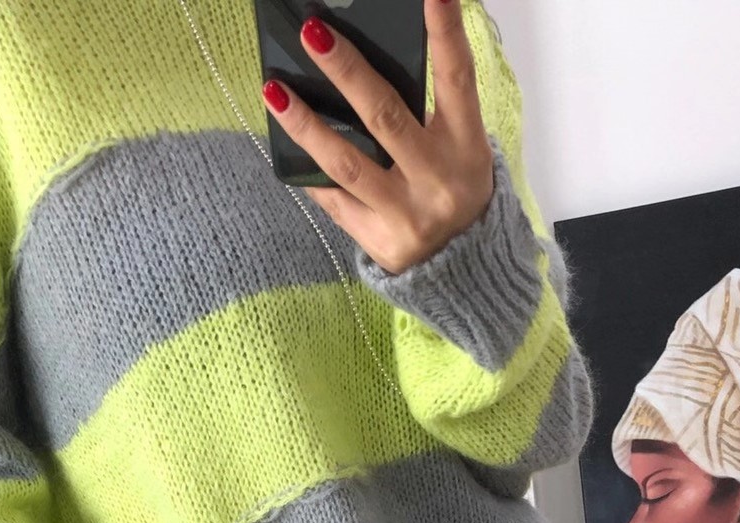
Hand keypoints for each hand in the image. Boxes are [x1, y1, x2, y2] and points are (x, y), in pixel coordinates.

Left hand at [263, 0, 494, 275]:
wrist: (464, 272)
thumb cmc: (454, 188)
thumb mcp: (459, 148)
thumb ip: (427, 112)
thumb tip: (364, 66)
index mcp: (466, 145)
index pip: (456, 78)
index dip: (444, 31)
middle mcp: (437, 179)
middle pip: (384, 116)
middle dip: (346, 70)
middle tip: (312, 32)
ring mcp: (406, 215)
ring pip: (347, 163)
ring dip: (305, 124)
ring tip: (273, 90)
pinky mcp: (379, 241)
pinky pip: (334, 200)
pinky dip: (309, 171)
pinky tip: (283, 143)